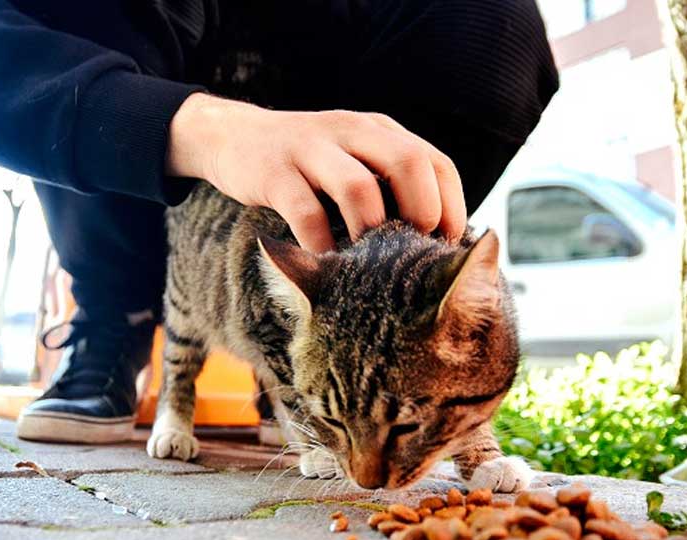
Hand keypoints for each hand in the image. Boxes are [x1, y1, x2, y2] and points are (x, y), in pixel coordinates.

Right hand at [166, 93, 465, 252]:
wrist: (235, 137)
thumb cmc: (308, 165)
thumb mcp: (354, 159)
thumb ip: (389, 186)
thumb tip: (434, 242)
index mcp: (380, 131)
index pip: (435, 161)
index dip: (451, 207)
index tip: (447, 246)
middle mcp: (352, 131)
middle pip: (408, 162)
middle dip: (421, 212)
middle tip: (412, 251)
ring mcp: (311, 149)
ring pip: (358, 187)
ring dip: (371, 230)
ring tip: (369, 260)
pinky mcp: (275, 172)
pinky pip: (306, 213)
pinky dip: (321, 244)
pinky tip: (325, 262)